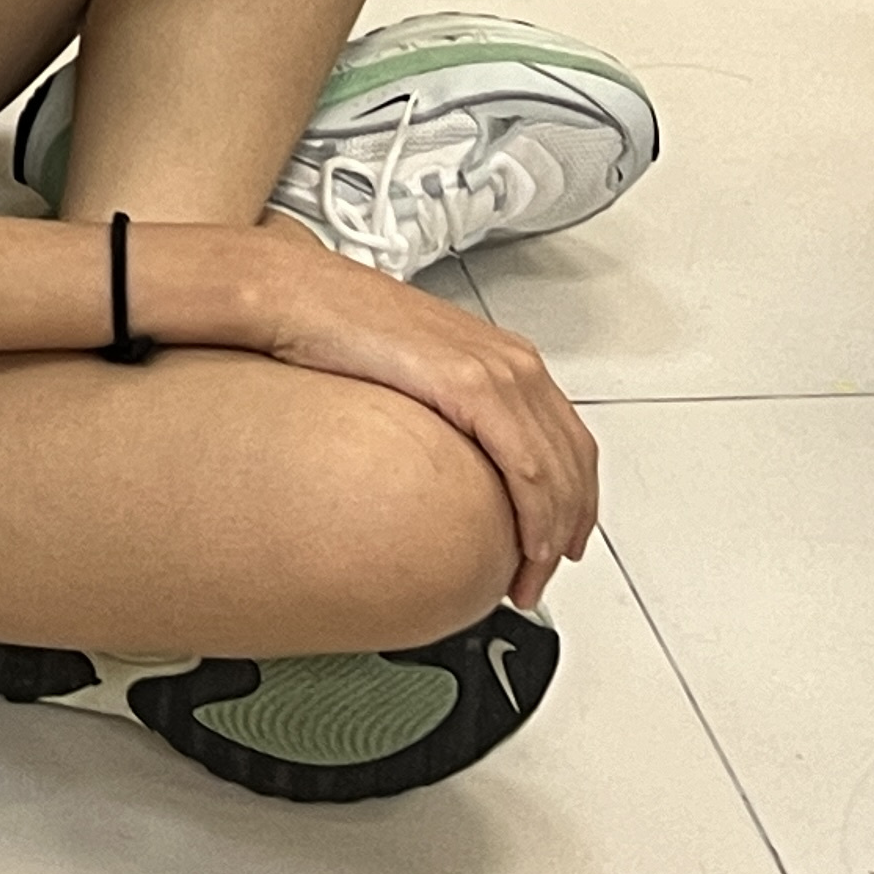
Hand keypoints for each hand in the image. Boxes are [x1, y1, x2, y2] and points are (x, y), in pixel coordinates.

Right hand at [256, 246, 598, 610]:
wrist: (298, 293)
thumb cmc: (335, 325)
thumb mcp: (410, 370)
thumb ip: (442, 406)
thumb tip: (440, 454)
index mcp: (505, 358)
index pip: (570, 442)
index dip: (575, 502)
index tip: (558, 543)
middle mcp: (514, 363)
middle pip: (575, 463)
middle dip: (568, 530)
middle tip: (541, 577)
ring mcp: (497, 372)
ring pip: (559, 473)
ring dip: (551, 537)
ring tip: (528, 580)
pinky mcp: (470, 385)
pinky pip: (526, 468)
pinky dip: (537, 516)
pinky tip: (525, 547)